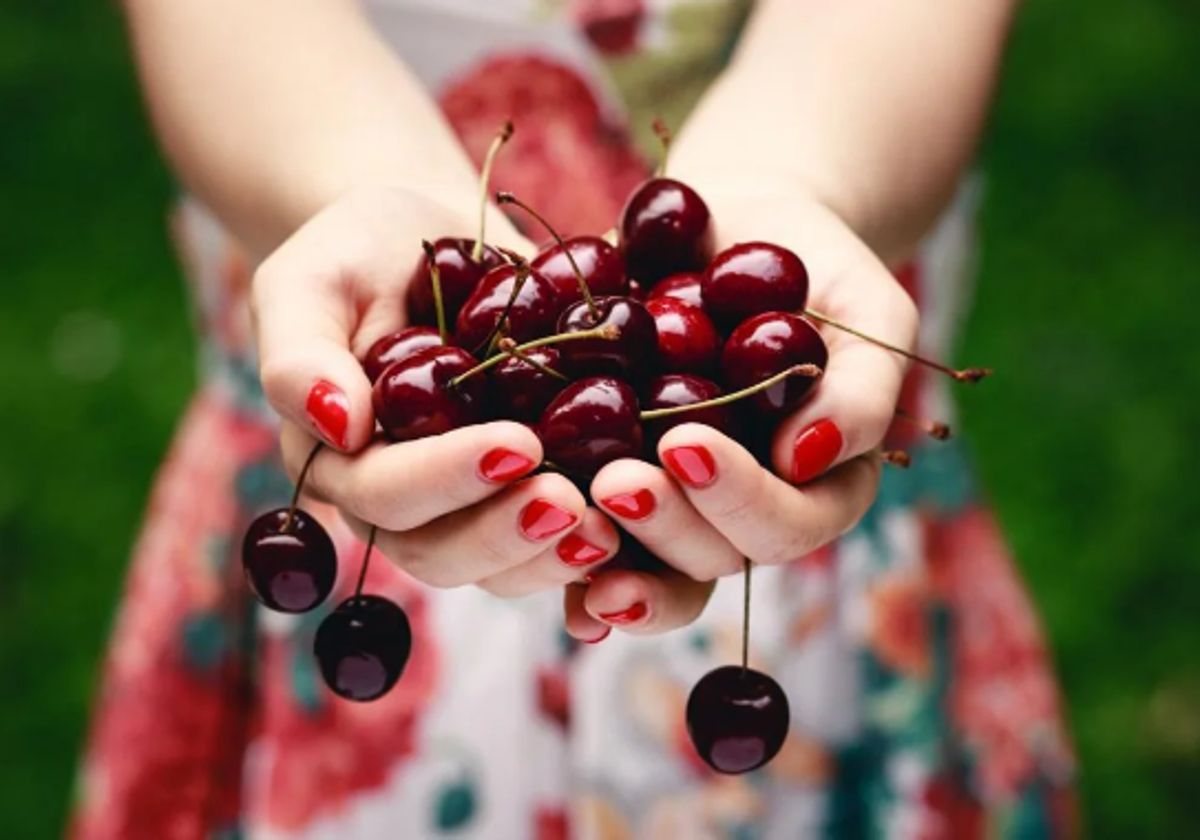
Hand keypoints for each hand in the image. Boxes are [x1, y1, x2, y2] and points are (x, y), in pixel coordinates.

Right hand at [255, 187, 620, 596]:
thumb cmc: (358, 253)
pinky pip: (546, 544)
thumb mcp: (311, 280)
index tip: (516, 443)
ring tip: (610, 525)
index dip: (446, 478)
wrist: (429, 242)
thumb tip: (341, 424)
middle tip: (571, 501)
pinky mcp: (518, 495)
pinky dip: (586, 544)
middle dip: (505, 533)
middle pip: (439, 551)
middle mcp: (398, 501)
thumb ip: (301, 352)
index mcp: (341, 459)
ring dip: (551, 555)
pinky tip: (633, 524)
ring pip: (497, 566)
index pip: (383, 493)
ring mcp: (461, 506)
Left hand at [564, 179, 918, 640]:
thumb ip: (862, 387)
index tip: (687, 444)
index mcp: (816, 486)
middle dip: (667, 528)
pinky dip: (564, 561)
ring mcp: (677, 504)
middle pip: (714, 559)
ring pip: (650, 565)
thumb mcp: (867, 309)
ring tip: (562, 509)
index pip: (790, 525)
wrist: (732, 225)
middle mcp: (744, 512)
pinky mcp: (611, 479)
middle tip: (616, 484)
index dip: (742, 501)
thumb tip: (809, 457)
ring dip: (611, 555)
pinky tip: (531, 549)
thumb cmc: (815, 264)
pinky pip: (590, 538)